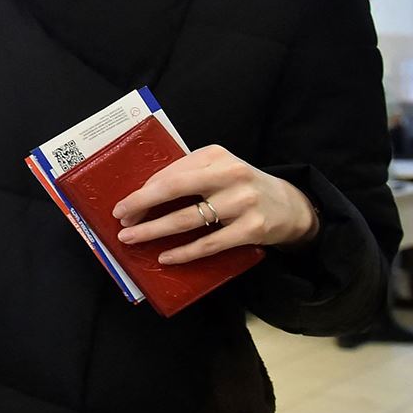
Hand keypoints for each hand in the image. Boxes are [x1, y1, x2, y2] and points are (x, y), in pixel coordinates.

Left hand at [112, 144, 318, 264]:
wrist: (291, 206)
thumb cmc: (242, 187)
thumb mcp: (218, 170)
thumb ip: (188, 176)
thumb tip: (143, 195)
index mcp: (215, 155)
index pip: (170, 173)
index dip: (143, 191)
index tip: (123, 206)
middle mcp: (229, 174)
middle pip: (173, 189)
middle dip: (140, 205)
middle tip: (120, 220)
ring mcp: (242, 202)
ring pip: (186, 219)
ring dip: (153, 230)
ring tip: (132, 239)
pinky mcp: (251, 229)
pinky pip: (208, 244)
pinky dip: (183, 252)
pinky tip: (165, 257)